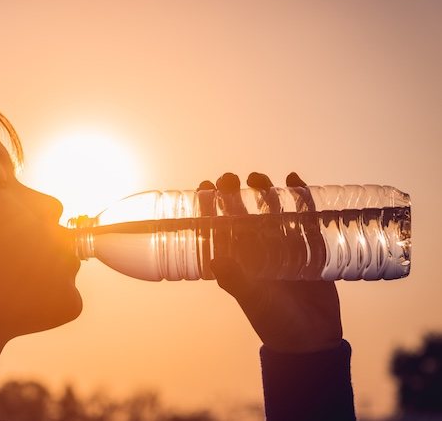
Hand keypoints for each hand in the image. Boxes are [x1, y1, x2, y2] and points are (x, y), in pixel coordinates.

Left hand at [200, 172, 342, 353]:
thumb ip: (237, 280)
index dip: (209, 206)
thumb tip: (216, 259)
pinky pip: (304, 216)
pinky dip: (300, 197)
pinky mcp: (310, 246)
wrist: (312, 339)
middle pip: (243, 213)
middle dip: (234, 193)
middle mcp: (257, 250)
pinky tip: (294, 180)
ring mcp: (283, 246)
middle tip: (229, 177)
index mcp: (237, 260)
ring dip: (264, 191)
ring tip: (257, 177)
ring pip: (271, 210)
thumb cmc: (275, 321)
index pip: (218, 227)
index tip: (204, 186)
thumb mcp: (253, 300)